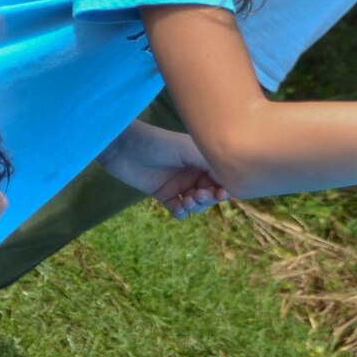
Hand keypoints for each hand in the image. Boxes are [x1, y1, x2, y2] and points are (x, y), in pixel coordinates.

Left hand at [99, 122, 229, 218]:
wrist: (125, 147)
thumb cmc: (159, 143)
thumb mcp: (190, 150)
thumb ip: (211, 164)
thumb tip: (230, 181)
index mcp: (202, 158)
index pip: (221, 177)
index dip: (224, 188)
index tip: (222, 194)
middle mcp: (193, 171)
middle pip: (211, 193)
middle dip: (208, 198)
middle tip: (199, 195)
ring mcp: (178, 184)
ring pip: (196, 204)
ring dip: (196, 206)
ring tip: (187, 201)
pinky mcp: (163, 194)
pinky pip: (178, 209)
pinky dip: (181, 213)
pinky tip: (179, 209)